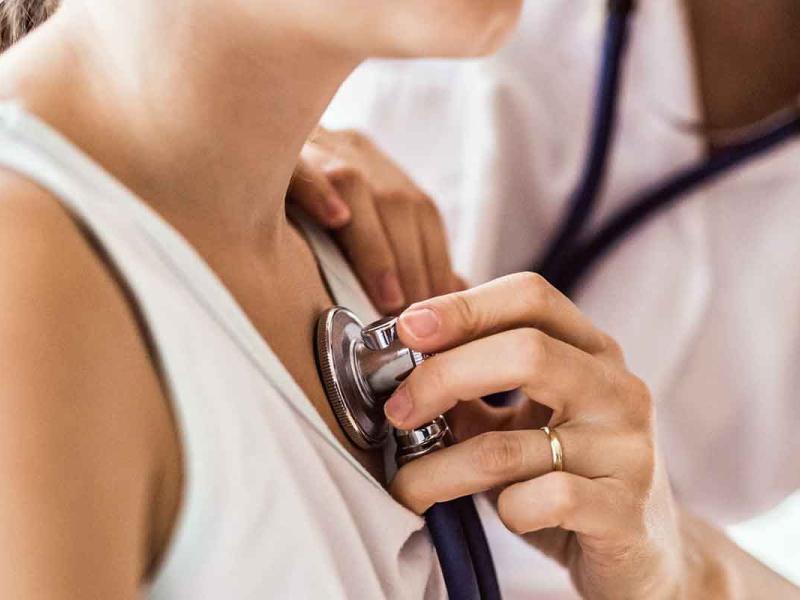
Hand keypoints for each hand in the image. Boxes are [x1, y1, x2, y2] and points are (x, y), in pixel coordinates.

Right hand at [288, 127, 460, 312]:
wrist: (232, 140)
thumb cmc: (302, 201)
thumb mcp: (354, 216)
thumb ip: (400, 249)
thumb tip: (450, 286)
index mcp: (376, 166)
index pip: (422, 213)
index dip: (435, 260)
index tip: (439, 310)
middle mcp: (351, 150)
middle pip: (398, 202)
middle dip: (413, 264)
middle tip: (416, 317)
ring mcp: (312, 145)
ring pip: (356, 184)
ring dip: (377, 247)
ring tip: (388, 297)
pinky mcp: (270, 150)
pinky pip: (297, 163)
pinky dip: (319, 189)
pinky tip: (335, 218)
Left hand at [386, 273, 687, 598]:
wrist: (643, 552)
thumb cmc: (567, 476)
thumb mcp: (519, 422)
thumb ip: (470, 390)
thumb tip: (398, 360)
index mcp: (591, 352)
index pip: (531, 296)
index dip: (463, 306)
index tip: (406, 330)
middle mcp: (617, 389)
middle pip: (526, 352)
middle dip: (444, 376)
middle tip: (398, 410)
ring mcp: (627, 449)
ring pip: (513, 444)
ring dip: (441, 468)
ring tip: (409, 484)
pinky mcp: (624, 511)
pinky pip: (543, 500)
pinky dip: (507, 510)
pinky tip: (507, 513)